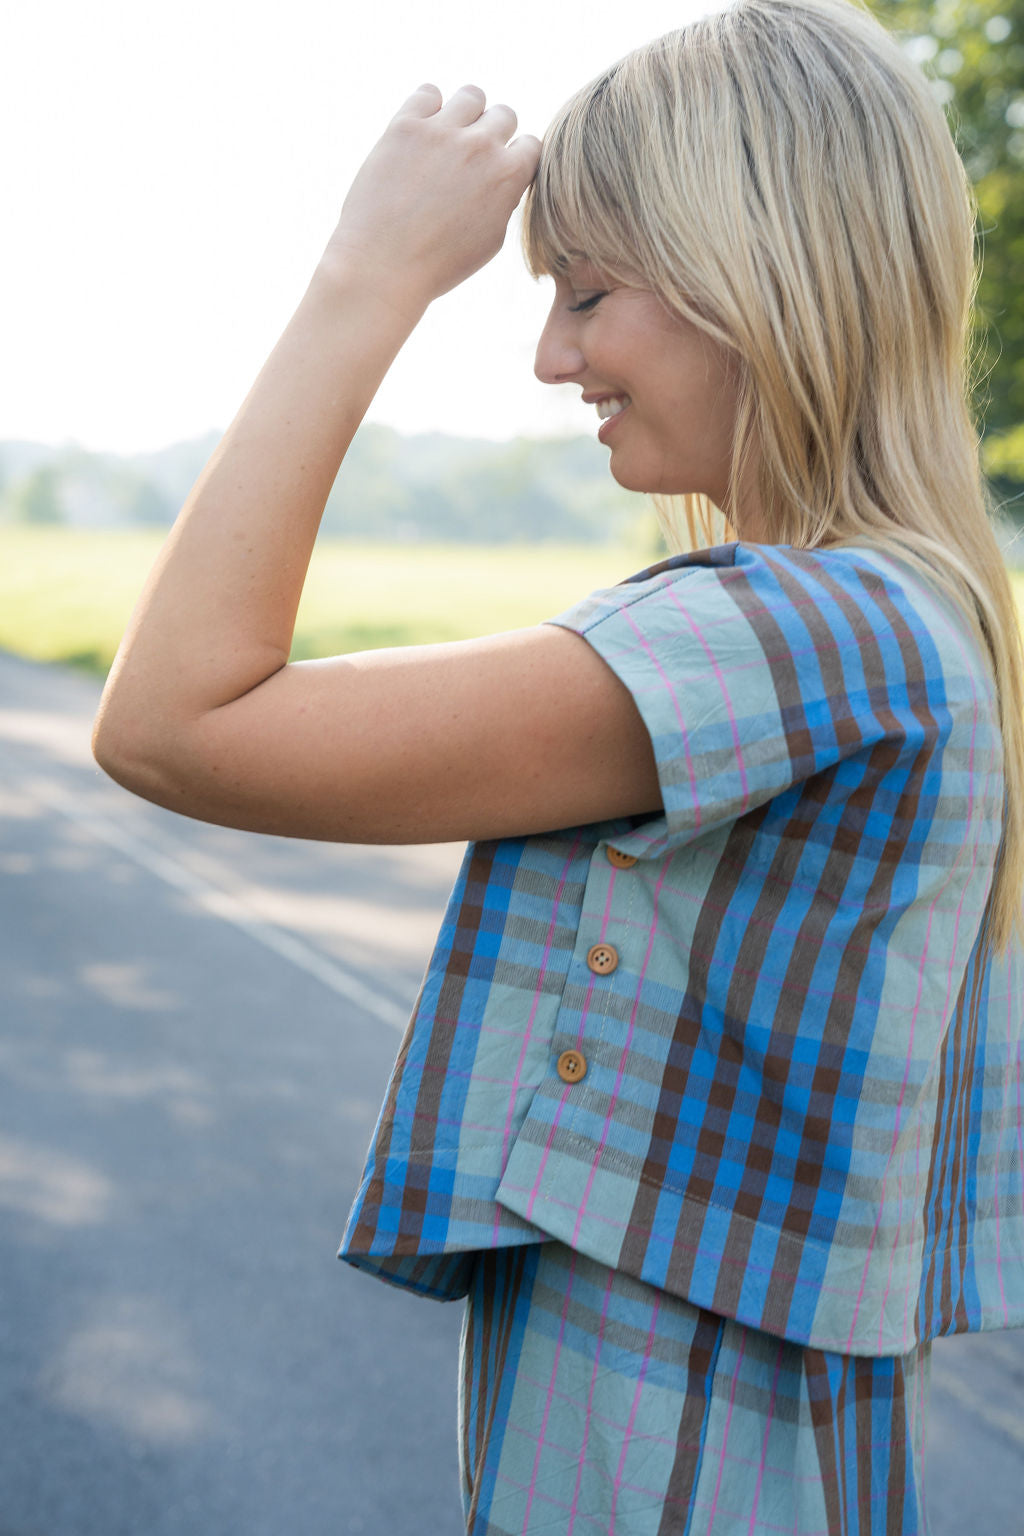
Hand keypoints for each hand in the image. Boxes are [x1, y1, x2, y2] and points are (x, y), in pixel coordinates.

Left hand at [321, 84, 540, 317]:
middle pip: (504, 115)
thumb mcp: (490, 241)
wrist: (382, 266)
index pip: (531, 144)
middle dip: (492, 134)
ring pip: (471, 96)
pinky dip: (428, 107)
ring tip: (447, 140)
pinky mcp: (405, 125)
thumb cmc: (437, 265)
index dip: (516, 158)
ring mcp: (442, 131)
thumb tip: (505, 177)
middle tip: (469, 160)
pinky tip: (420, 134)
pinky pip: (428, 92)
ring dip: (465, 114)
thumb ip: (504, 200)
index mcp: (507, 176)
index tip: (498, 173)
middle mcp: (480, 146)